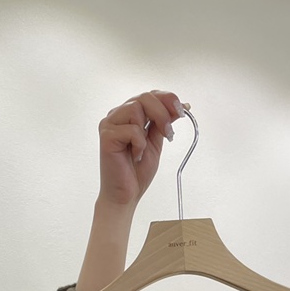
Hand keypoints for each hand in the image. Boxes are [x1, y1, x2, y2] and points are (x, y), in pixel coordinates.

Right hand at [77, 90, 187, 290]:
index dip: (167, 98)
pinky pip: (131, 129)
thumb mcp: (156, 143)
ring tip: (144, 149)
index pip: (149, 95)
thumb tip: (180, 106)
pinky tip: (135, 155)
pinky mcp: (106, 135)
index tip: (183, 109)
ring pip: (136, 108)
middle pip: (144, 97)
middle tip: (169, 133)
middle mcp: (118, 115)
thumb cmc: (137, 172)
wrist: (126, 195)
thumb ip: (163, 123)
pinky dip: (139, 144)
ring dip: (148, 129)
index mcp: (129, 114)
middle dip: (162, 113)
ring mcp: (110, 124)